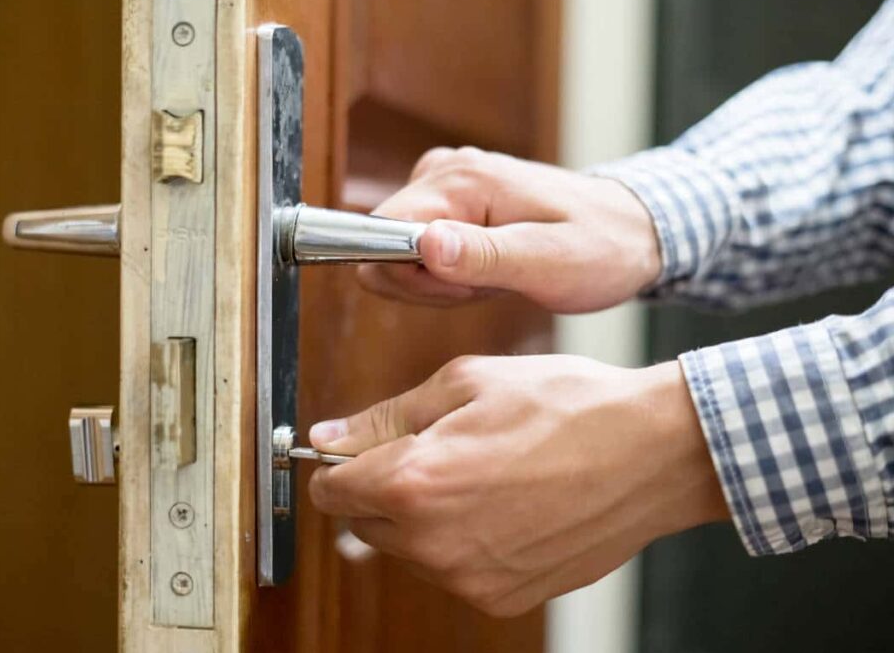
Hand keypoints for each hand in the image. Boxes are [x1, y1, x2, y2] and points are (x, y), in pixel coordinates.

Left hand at [307, 356, 727, 616]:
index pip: (330, 490)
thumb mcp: (466, 383)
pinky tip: (505, 503)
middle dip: (382, 486)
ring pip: (409, 548)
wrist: (653, 452)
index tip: (358, 450)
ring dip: (423, 515)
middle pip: (364, 523)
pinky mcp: (502, 597)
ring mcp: (470, 579)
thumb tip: (326, 437)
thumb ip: (385, 418)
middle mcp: (435, 544)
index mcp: (415, 482)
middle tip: (435, 448)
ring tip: (482, 472)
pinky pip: (454, 569)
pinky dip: (463, 540)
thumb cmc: (568, 407)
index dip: (338, 464)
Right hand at [358, 147, 661, 311]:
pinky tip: (492, 270)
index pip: (381, 232)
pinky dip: (451, 274)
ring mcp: (444, 183)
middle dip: (432, 283)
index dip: (413, 277)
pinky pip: (419, 251)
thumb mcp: (547, 263)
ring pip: (400, 253)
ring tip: (498, 276)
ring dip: (444, 281)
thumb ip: (481, 256)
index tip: (466, 287)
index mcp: (461, 180)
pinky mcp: (449, 201)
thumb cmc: (600, 248)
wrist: (632, 231)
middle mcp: (443, 171)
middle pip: (384, 245)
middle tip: (489, 284)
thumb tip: (422, 247)